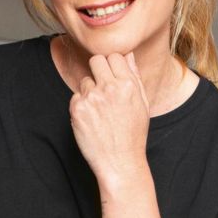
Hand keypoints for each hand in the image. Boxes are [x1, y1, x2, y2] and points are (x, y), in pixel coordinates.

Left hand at [69, 52, 149, 188]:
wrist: (120, 162)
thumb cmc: (133, 134)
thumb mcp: (142, 104)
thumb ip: (134, 76)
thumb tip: (128, 55)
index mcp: (128, 84)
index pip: (114, 56)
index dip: (112, 64)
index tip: (112, 75)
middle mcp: (109, 88)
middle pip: (96, 60)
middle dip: (98, 69)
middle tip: (102, 87)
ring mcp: (91, 98)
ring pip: (85, 80)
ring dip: (90, 91)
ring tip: (100, 111)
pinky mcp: (77, 108)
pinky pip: (76, 96)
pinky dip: (81, 106)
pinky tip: (92, 119)